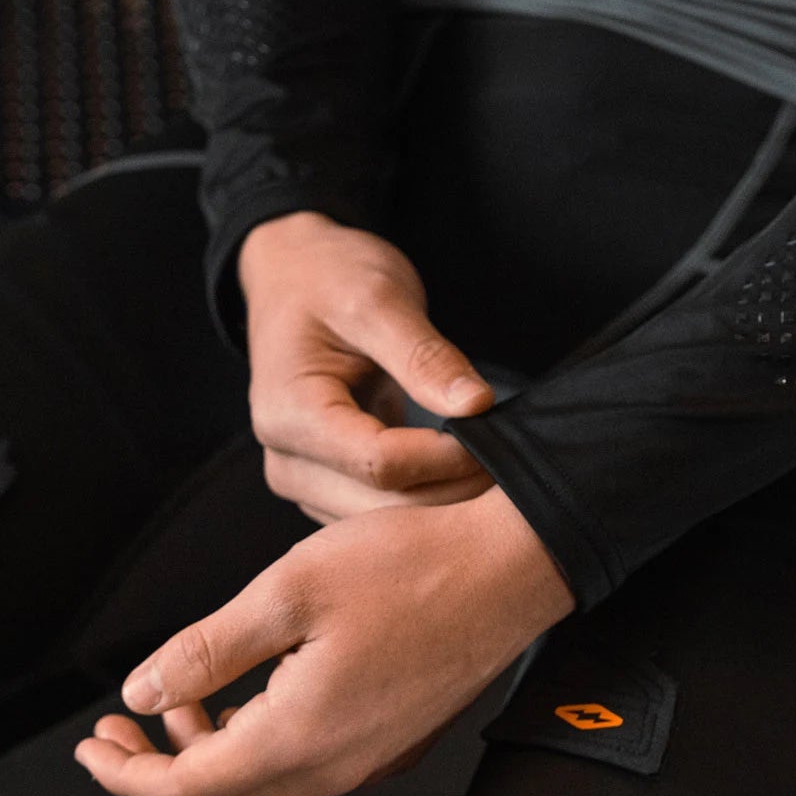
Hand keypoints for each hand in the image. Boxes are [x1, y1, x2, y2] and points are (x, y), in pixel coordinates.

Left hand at [73, 483, 576, 795]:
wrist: (517, 564)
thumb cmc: (408, 563)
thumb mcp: (288, 591)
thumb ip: (206, 651)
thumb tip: (135, 697)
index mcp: (301, 737)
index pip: (185, 790)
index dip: (123, 775)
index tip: (88, 744)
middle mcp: (336, 769)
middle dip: (154, 774)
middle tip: (116, 730)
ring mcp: (371, 760)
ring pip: (263, 789)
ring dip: (207, 755)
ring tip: (178, 696)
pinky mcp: (394, 740)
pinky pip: (304, 769)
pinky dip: (256, 743)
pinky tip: (250, 688)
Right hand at [237, 210, 497, 524]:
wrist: (295, 275)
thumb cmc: (330, 278)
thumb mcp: (377, 299)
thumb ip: (424, 356)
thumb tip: (477, 406)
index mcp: (288, 414)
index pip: (379, 463)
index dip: (446, 457)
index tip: (495, 435)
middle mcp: (286, 459)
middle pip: (382, 504)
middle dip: (451, 488)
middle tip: (510, 459)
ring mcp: (302, 478)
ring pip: (384, 520)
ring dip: (441, 500)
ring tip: (491, 466)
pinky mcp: (325, 484)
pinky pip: (380, 510)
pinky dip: (425, 495)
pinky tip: (462, 472)